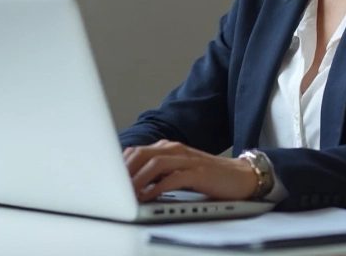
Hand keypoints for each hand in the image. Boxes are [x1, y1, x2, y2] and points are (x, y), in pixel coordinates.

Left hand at [123, 140, 258, 201]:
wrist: (239, 176)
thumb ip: (157, 172)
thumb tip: (130, 182)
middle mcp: (175, 149)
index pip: (135, 151)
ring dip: (138, 180)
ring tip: (127, 194)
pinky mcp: (198, 172)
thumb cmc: (207, 175)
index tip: (106, 181)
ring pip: (155, 164)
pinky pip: (173, 178)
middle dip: (124, 172)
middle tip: (112, 189)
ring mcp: (187, 159)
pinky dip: (158, 188)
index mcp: (168, 147)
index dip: (119, 166)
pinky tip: (149, 197)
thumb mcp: (178, 170)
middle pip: (141, 154)